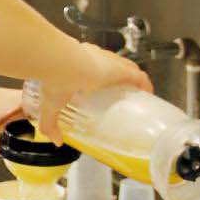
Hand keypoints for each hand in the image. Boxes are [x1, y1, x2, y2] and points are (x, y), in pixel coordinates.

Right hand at [37, 44, 151, 144]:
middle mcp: (97, 58)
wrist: (63, 64)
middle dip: (120, 80)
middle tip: (122, 96)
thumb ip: (50, 123)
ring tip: (136, 96)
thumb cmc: (55, 80)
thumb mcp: (50, 104)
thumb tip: (56, 141)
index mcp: (79, 62)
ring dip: (134, 82)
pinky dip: (145, 86)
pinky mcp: (122, 70)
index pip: (94, 67)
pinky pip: (140, 78)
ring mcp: (112, 63)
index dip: (101, 77)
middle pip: (114, 68)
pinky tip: (148, 95)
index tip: (104, 91)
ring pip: (129, 70)